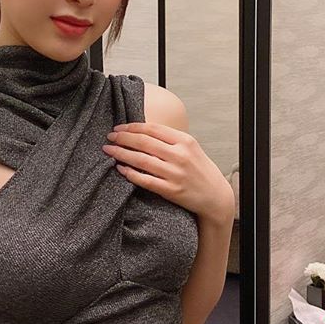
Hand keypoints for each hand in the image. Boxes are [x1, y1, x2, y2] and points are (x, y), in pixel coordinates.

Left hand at [103, 122, 235, 226]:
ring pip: (141, 160)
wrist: (215, 196)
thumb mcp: (191, 148)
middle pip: (144, 142)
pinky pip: (145, 180)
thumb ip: (170, 139)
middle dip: (123, 138)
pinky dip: (130, 173)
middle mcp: (180, 155)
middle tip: (110, 138)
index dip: (132, 127)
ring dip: (122, 154)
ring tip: (109, 151)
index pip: (153, 129)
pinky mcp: (171, 190)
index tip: (119, 128)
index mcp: (185, 141)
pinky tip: (120, 169)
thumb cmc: (201, 170)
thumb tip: (142, 131)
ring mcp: (175, 173)